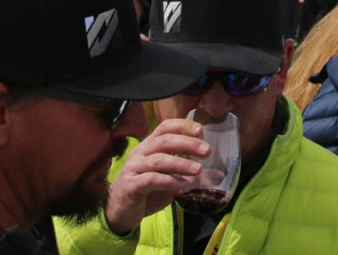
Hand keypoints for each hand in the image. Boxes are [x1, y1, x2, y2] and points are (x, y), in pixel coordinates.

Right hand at [103, 118, 209, 235]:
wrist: (121, 211)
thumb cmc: (147, 191)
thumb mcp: (170, 179)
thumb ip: (187, 173)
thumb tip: (217, 174)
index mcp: (150, 146)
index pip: (165, 127)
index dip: (183, 126)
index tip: (201, 130)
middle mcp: (140, 153)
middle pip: (164, 141)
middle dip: (187, 144)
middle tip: (206, 151)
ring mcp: (134, 168)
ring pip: (158, 160)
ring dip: (180, 164)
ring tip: (198, 170)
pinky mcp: (130, 185)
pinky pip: (149, 179)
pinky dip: (166, 181)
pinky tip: (179, 186)